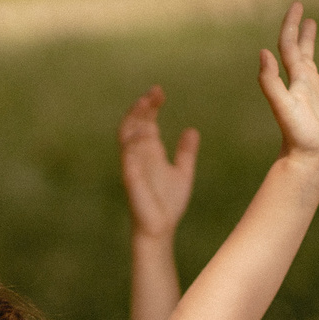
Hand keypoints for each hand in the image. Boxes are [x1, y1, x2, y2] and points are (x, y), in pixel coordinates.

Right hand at [118, 86, 198, 239]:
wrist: (161, 228)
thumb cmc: (168, 202)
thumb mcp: (183, 172)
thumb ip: (186, 152)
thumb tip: (192, 129)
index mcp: (150, 151)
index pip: (146, 121)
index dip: (150, 106)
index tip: (160, 91)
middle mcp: (139, 155)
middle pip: (134, 123)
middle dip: (141, 107)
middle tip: (154, 92)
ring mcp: (133, 166)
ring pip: (126, 136)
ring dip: (134, 120)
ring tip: (145, 105)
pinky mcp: (131, 180)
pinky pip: (128, 159)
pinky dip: (133, 145)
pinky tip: (144, 133)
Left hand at [257, 2, 318, 173]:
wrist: (310, 165)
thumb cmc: (296, 136)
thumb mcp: (283, 106)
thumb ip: (271, 81)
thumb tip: (263, 51)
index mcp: (298, 81)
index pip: (291, 47)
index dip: (292, 25)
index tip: (298, 5)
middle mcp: (313, 88)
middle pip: (309, 56)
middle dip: (307, 37)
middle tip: (309, 19)